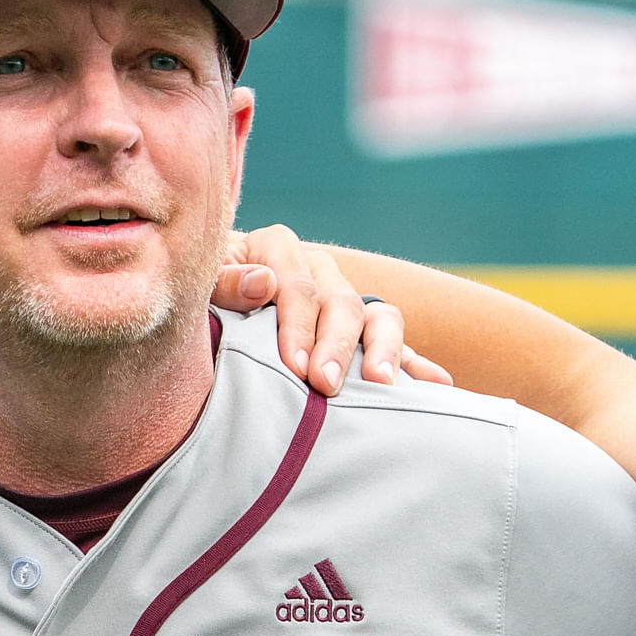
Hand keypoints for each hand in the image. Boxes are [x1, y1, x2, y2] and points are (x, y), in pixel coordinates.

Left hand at [214, 226, 453, 395]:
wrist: (208, 309)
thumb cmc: (196, 297)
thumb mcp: (198, 284)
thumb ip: (222, 281)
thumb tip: (264, 284)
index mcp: (277, 249)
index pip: (298, 285)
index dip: (298, 326)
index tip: (296, 365)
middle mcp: (318, 270)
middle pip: (341, 303)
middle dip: (337, 347)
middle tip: (327, 386)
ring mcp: (344, 301)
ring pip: (378, 317)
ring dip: (384, 351)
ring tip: (381, 385)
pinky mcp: (360, 333)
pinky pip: (395, 345)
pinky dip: (417, 364)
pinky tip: (439, 384)